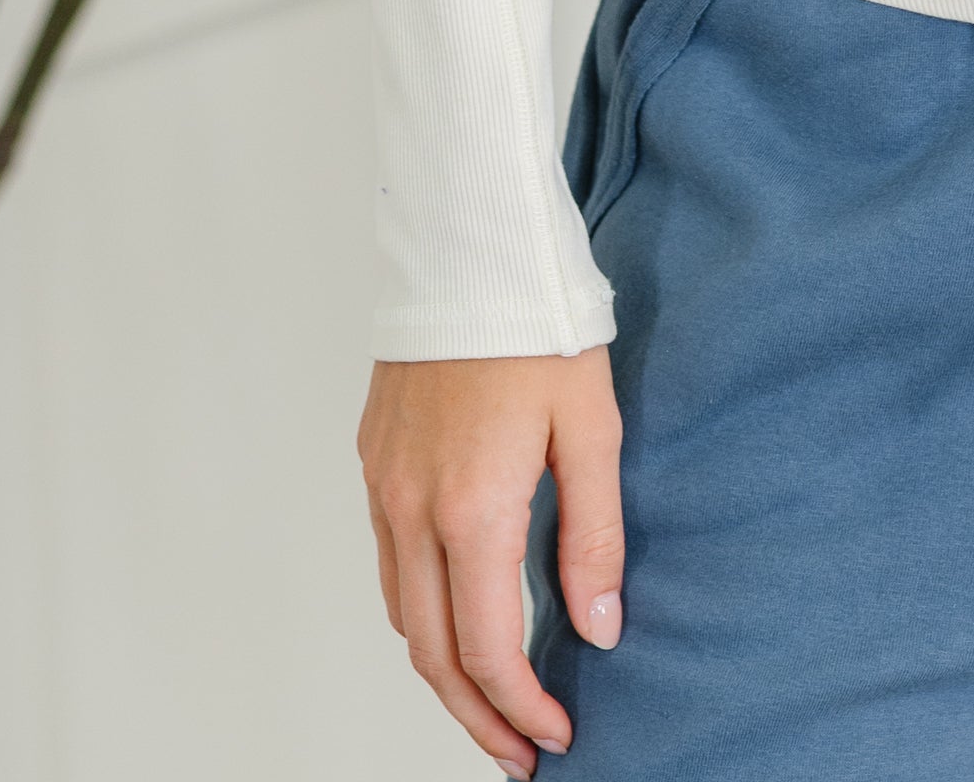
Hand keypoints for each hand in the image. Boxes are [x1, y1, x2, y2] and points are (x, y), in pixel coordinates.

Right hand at [360, 348, 623, 778]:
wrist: (472, 243)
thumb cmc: (541, 325)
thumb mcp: (593, 429)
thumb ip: (594, 537)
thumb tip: (600, 632)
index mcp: (471, 509)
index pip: (485, 649)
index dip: (520, 708)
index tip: (556, 738)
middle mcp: (412, 508)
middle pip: (430, 653)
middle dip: (476, 716)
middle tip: (519, 754)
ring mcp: (384, 485)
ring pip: (402, 612)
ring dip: (442, 669)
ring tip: (491, 700)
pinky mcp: (374, 458)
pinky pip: (389, 562)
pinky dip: (420, 609)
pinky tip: (457, 613)